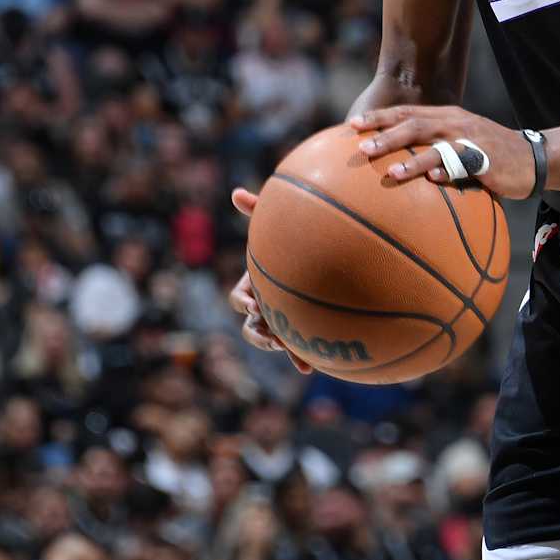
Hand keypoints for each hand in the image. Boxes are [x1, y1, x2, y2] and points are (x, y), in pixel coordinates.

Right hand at [228, 187, 312, 373]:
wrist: (324, 256)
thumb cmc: (297, 235)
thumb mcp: (277, 223)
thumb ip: (259, 210)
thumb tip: (235, 192)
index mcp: (257, 282)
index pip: (240, 297)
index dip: (244, 302)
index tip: (256, 303)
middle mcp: (267, 303)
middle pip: (251, 325)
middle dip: (258, 333)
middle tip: (271, 334)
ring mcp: (284, 317)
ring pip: (271, 339)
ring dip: (277, 347)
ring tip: (289, 350)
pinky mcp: (303, 328)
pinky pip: (298, 346)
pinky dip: (301, 356)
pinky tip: (313, 366)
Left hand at [350, 106, 536, 198]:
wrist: (532, 157)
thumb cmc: (489, 153)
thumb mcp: (460, 139)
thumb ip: (432, 144)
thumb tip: (395, 158)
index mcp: (446, 117)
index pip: (407, 112)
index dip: (380, 117)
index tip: (353, 126)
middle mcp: (456, 124)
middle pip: (415, 124)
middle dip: (387, 136)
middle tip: (363, 148)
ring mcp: (472, 141)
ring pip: (436, 147)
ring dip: (413, 160)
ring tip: (392, 173)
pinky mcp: (487, 161)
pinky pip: (464, 165)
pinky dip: (447, 171)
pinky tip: (433, 180)